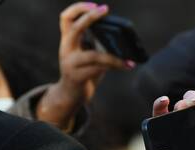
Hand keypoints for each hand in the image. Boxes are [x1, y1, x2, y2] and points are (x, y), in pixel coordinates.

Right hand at [37, 3, 130, 130]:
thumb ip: (97, 43)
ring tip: (128, 58)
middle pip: (73, 28)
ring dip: (113, 56)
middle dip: (89, 17)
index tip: (95, 5)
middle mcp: (66, 49)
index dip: (78, 8)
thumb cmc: (83, 71)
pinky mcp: (78, 77)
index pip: (65, 18)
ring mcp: (70, 63)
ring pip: (93, 55)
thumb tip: (118, 35)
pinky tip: (127, 65)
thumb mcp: (88, 54)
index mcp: (67, 40)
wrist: (71, 95)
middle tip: (105, 9)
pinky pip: (99, 69)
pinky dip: (115, 66)